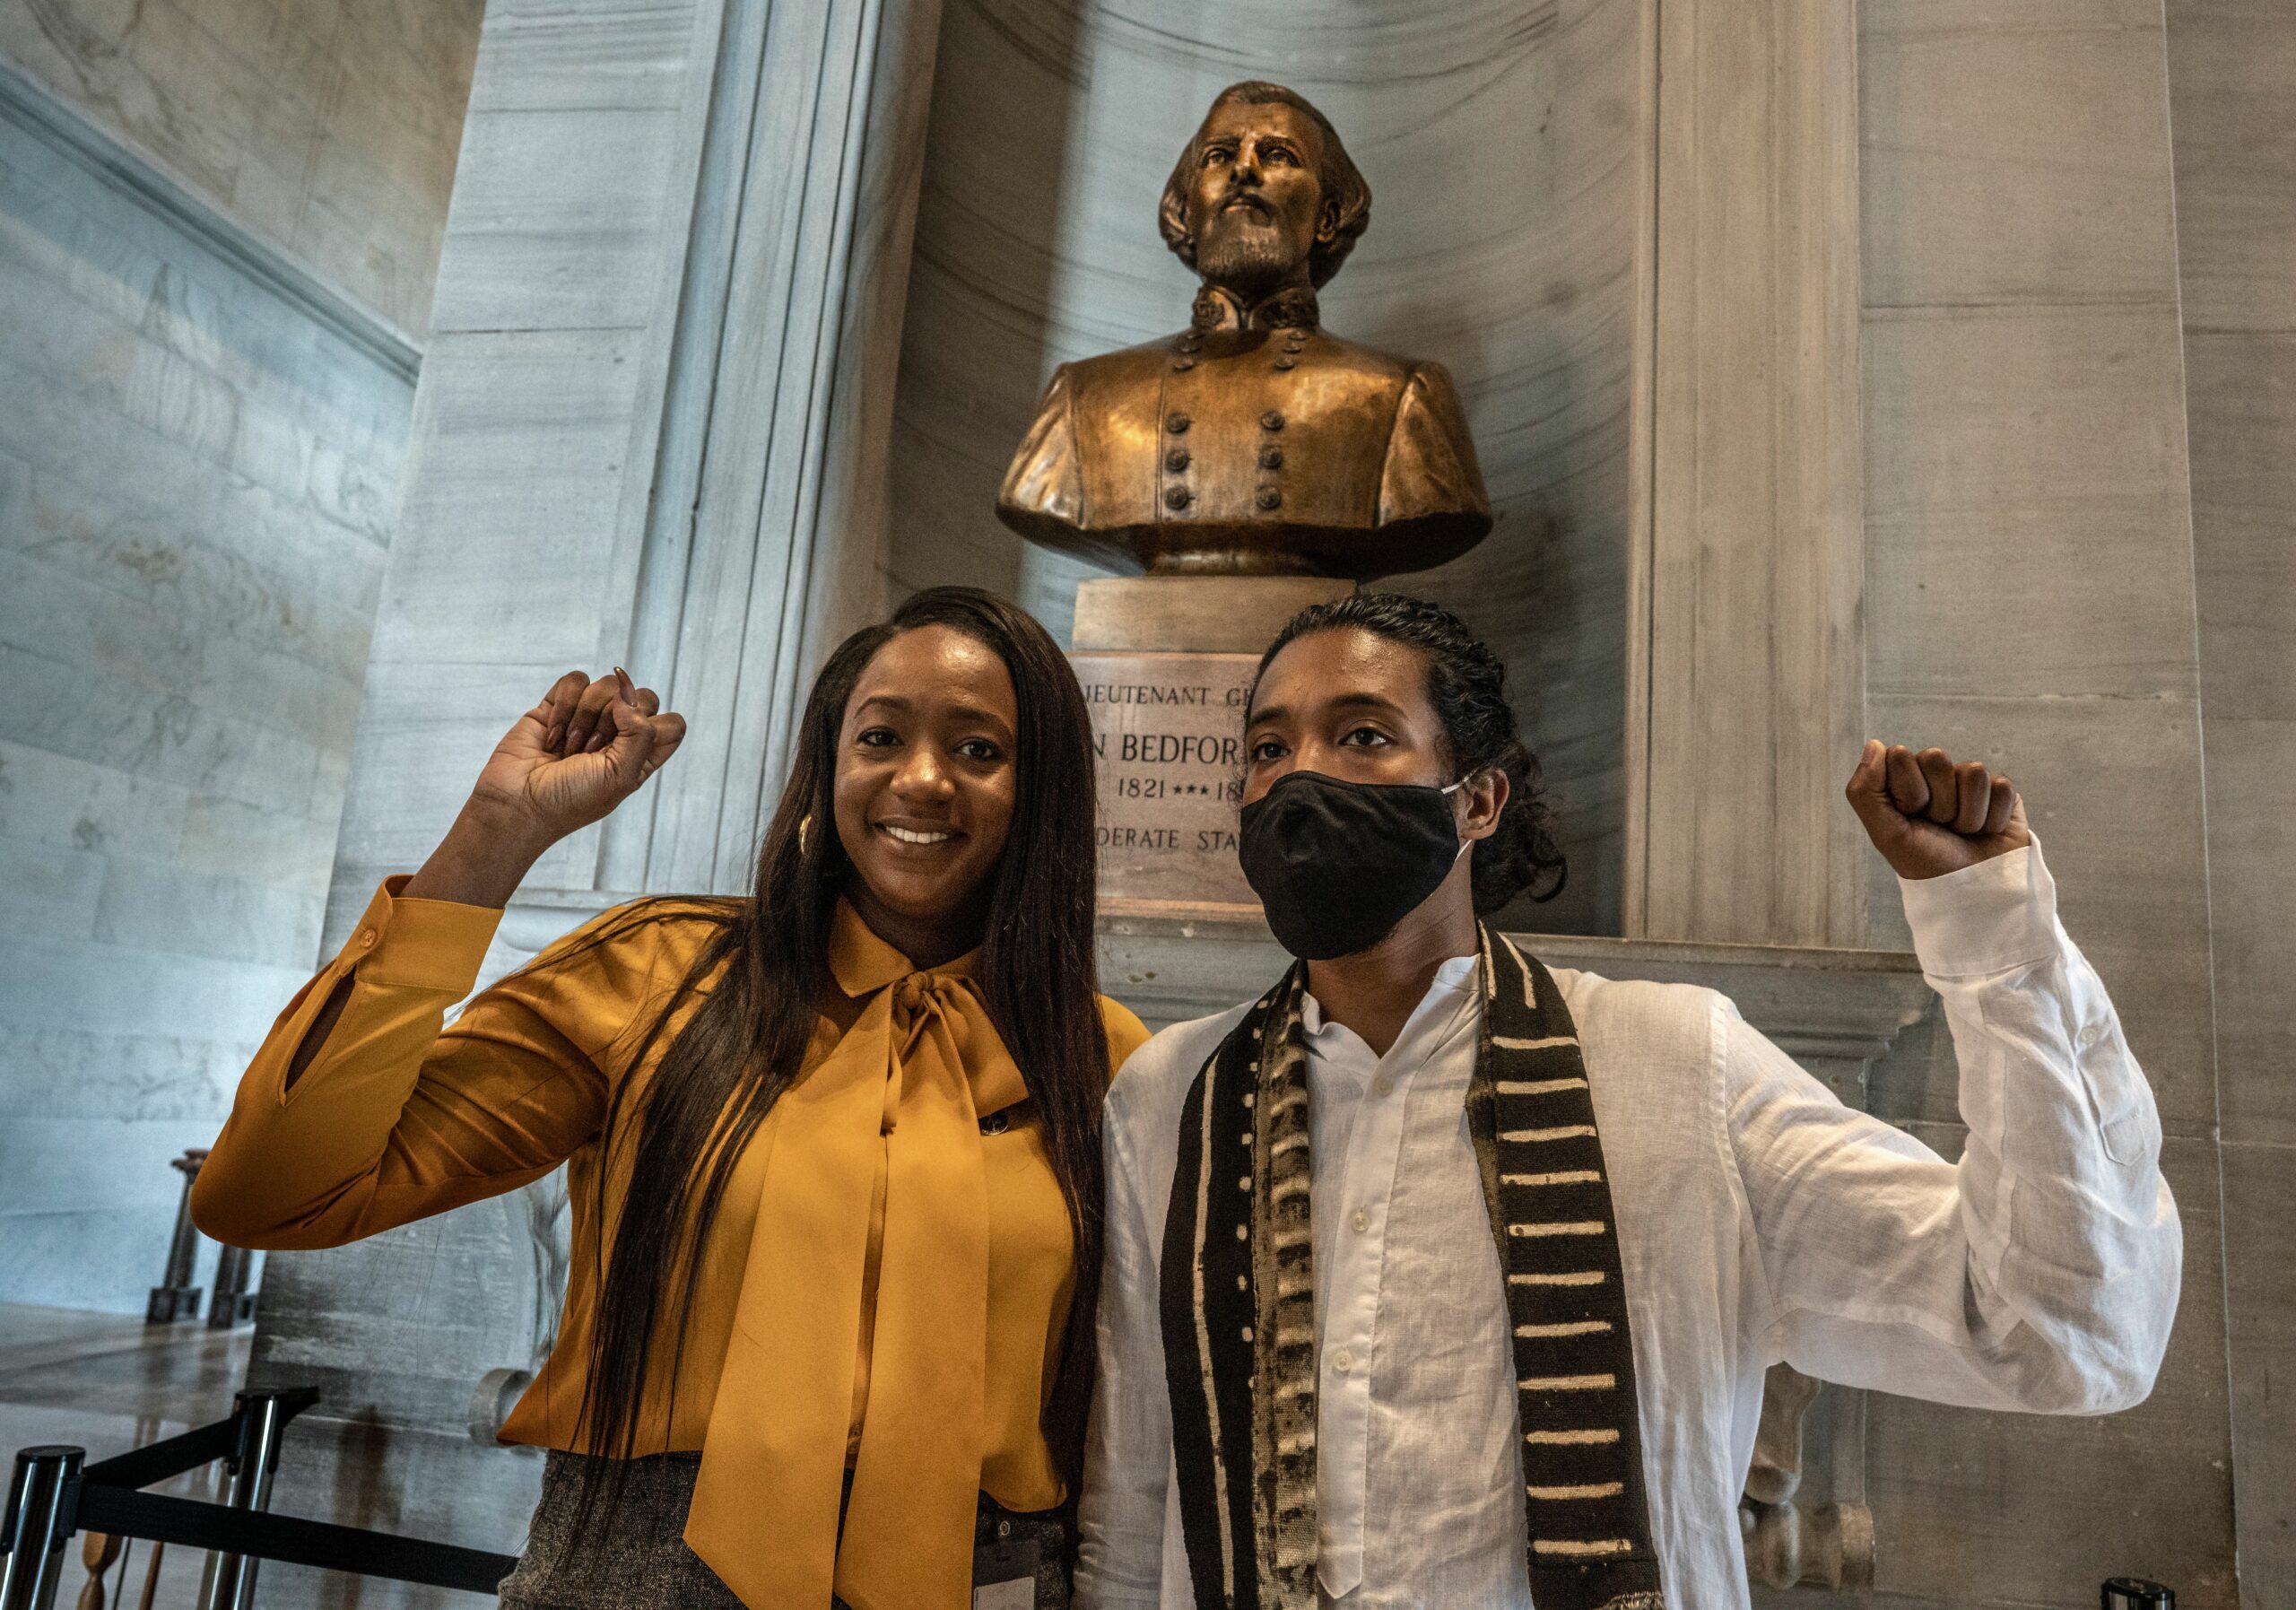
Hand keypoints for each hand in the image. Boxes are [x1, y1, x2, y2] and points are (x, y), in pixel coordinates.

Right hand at [466, 668, 686, 847]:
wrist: (518, 804)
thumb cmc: (571, 800)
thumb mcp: (621, 776)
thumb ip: (640, 732)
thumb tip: (630, 694)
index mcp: (642, 756)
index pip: (672, 724)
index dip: (656, 725)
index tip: (628, 743)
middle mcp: (620, 735)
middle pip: (642, 696)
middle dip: (615, 720)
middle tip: (592, 749)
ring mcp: (589, 718)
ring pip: (608, 684)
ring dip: (585, 716)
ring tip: (568, 747)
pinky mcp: (559, 706)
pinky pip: (575, 681)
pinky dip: (564, 705)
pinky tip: (552, 735)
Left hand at [1844, 740, 2031, 879]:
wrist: (1973, 892)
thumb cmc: (1927, 863)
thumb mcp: (1886, 834)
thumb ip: (1866, 791)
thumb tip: (1875, 744)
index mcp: (1903, 781)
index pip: (1901, 756)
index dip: (1908, 791)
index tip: (1912, 817)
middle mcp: (1935, 776)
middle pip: (1937, 757)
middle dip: (1938, 801)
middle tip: (1940, 826)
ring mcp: (1969, 783)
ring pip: (1973, 771)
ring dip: (1968, 813)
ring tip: (1964, 833)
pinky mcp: (2002, 792)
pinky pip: (2001, 786)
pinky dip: (1993, 818)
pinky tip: (1988, 831)